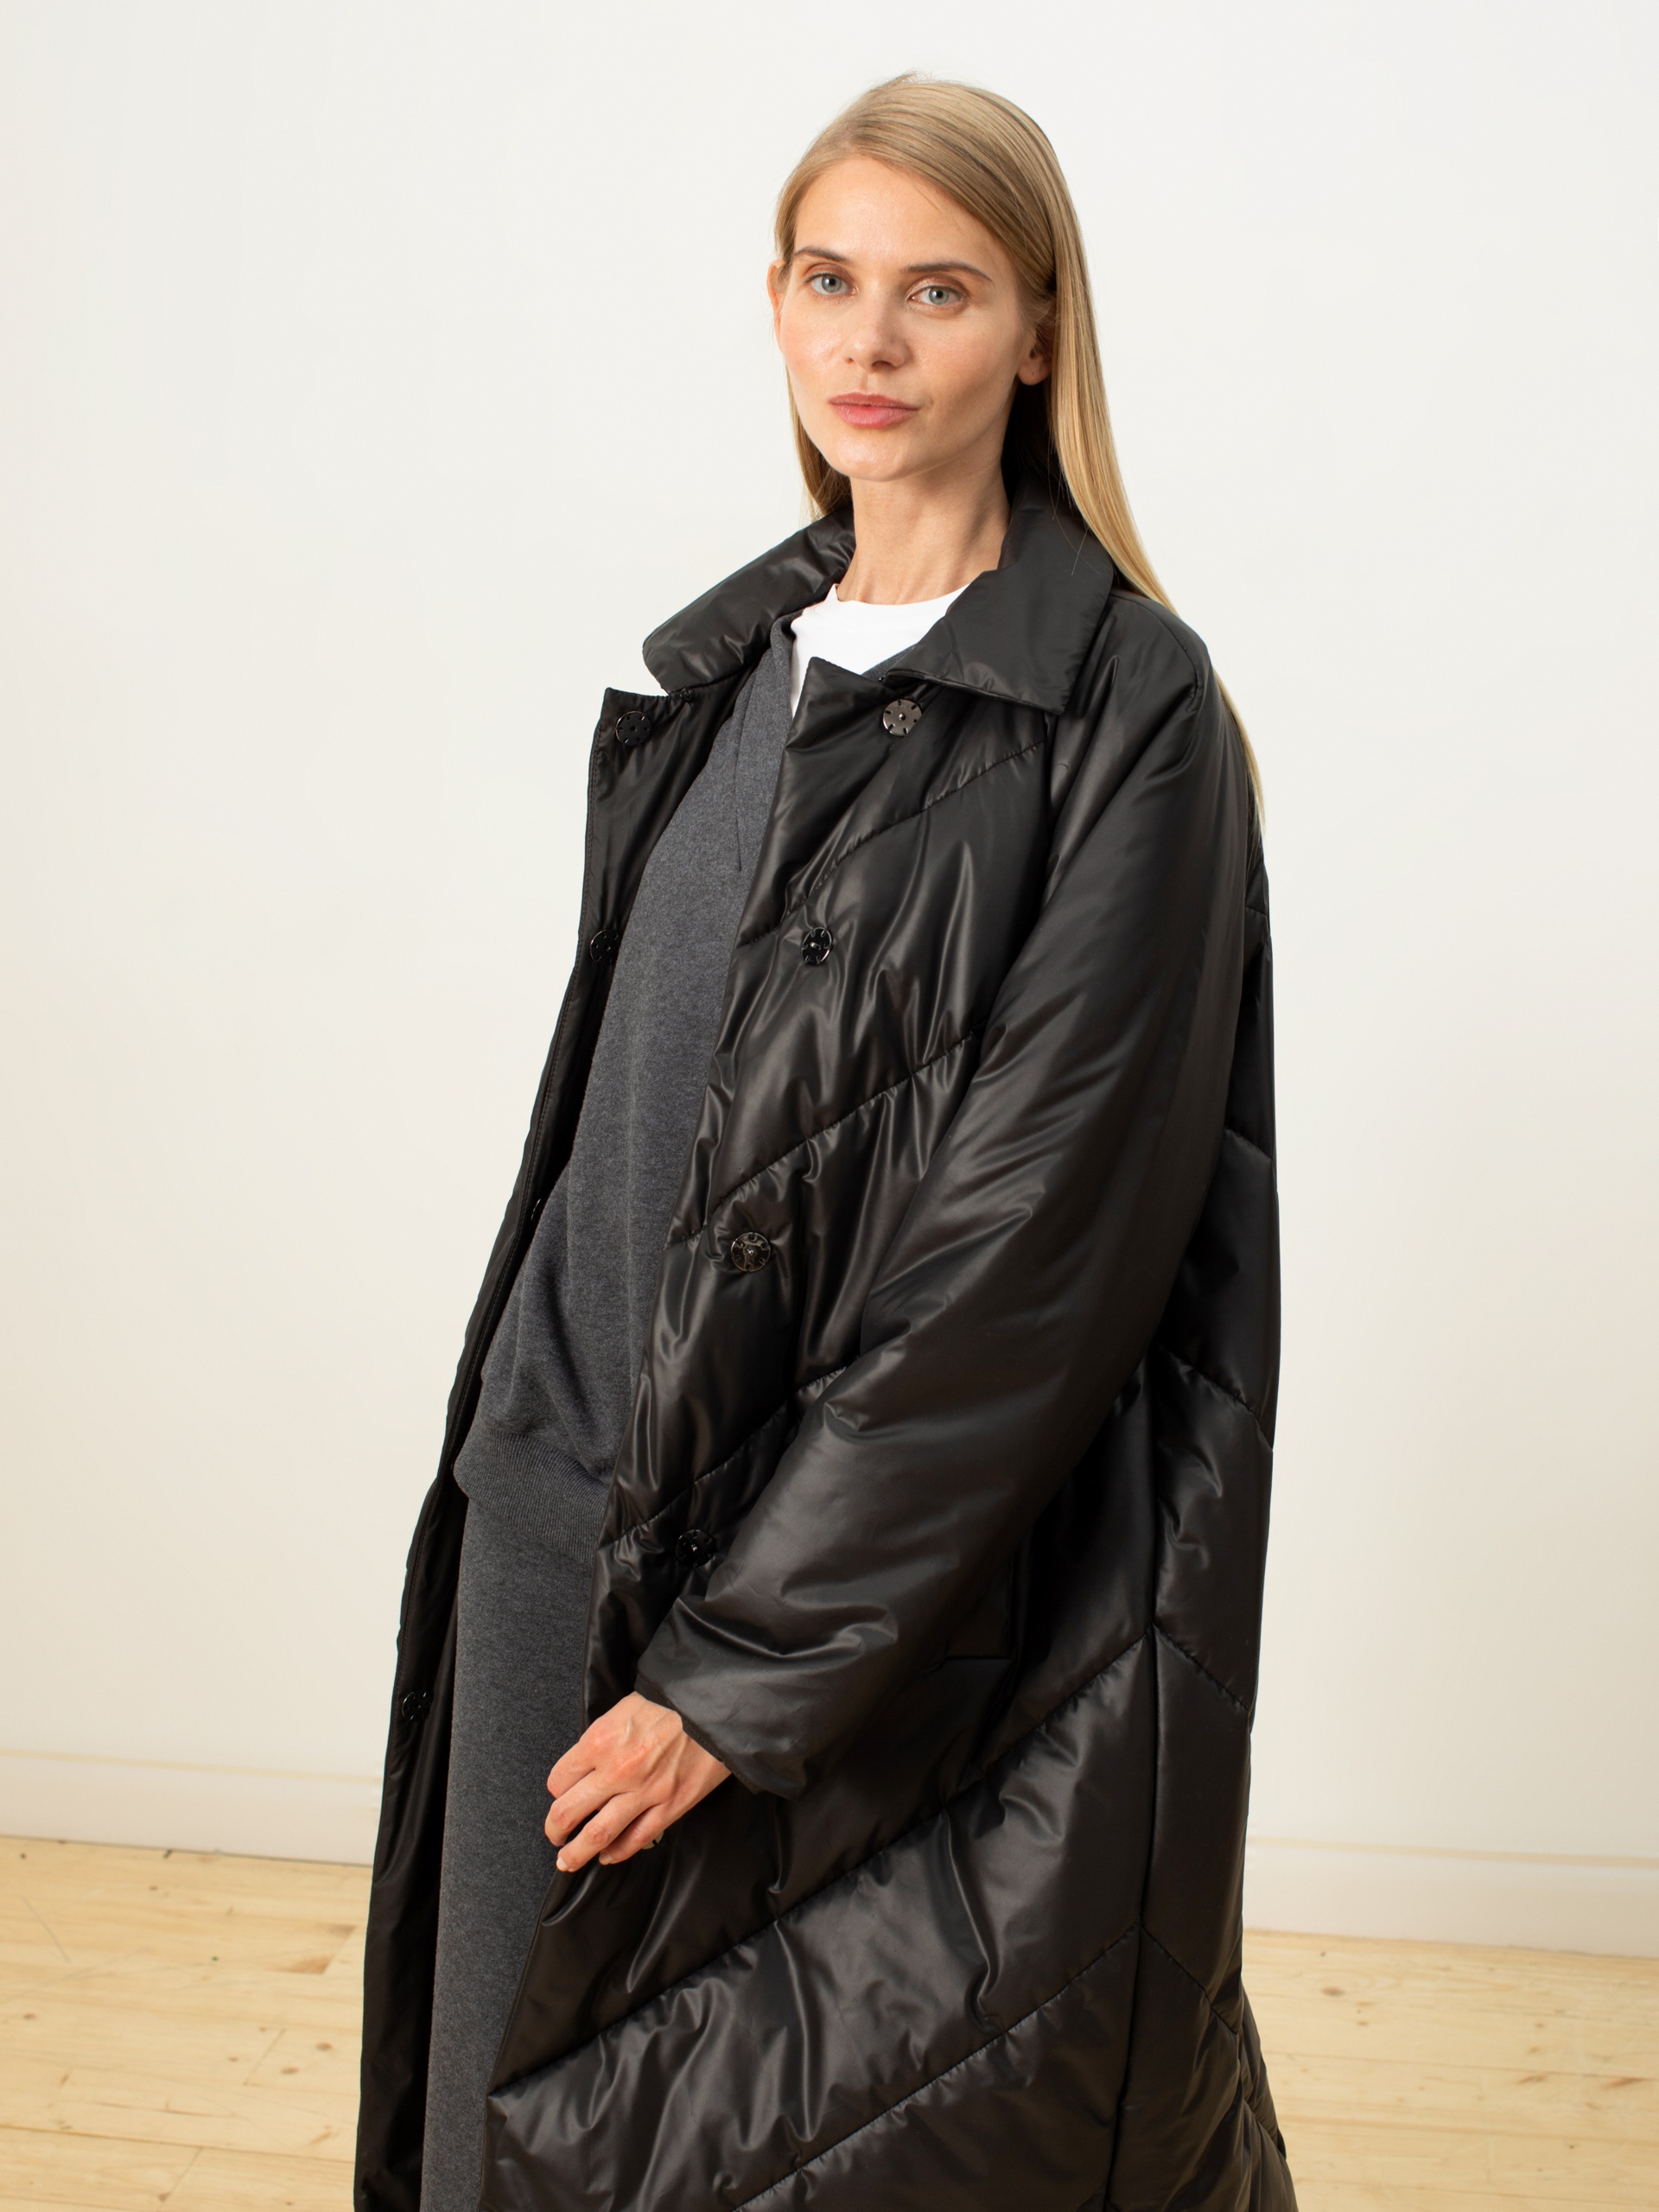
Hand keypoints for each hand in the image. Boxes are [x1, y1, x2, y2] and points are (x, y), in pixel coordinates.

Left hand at [544, 1692, 729, 1870]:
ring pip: (598, 1834)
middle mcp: (616, 1769)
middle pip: (568, 1812)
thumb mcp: (623, 1709)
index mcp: (600, 1741)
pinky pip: (636, 1839)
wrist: (714, 1707)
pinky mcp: (670, 1806)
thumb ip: (601, 1739)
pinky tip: (608, 1856)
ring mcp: (644, 1792)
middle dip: (555, 1830)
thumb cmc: (669, 1702)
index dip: (557, 1791)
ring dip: (577, 1853)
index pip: (559, 1780)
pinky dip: (618, 1852)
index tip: (561, 1796)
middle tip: (555, 1836)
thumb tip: (586, 1766)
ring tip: (568, 1861)